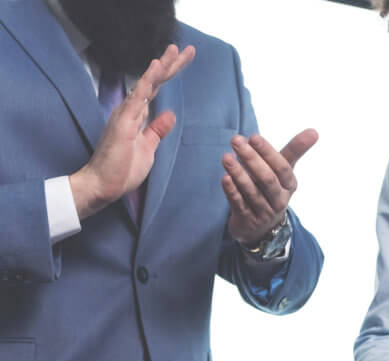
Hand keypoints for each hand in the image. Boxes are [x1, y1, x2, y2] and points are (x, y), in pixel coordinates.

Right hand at [70, 44, 195, 219]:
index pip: (157, 90)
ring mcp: (127, 114)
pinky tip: (156, 67)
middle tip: (187, 49)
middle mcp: (132, 110)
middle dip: (171, 65)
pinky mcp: (124, 121)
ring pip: (147, 85)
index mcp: (138, 116)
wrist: (103, 185)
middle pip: (155, 82)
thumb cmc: (123, 168)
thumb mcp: (148, 147)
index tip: (184, 59)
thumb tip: (170, 115)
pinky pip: (138, 97)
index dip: (170, 74)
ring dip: (161, 68)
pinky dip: (148, 81)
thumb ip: (157, 130)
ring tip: (174, 51)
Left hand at [222, 129, 318, 245]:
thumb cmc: (271, 189)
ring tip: (226, 158)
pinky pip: (239, 205)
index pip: (282, 167)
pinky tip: (225, 178)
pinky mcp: (247, 220)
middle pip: (267, 179)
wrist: (262, 227)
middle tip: (236, 141)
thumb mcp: (284, 171)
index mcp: (289, 185)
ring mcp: (263, 212)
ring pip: (252, 192)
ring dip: (239, 173)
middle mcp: (279, 199)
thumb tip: (314, 131)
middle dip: (251, 159)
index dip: (268, 152)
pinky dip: (232, 191)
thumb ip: (295, 150)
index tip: (253, 137)